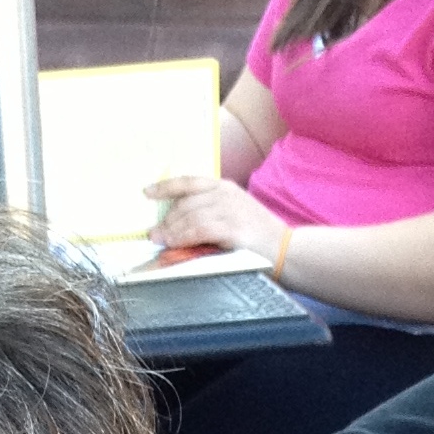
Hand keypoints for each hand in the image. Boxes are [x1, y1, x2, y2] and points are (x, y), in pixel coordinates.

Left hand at [143, 175, 290, 264]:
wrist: (286, 251)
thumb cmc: (259, 238)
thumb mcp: (236, 216)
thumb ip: (212, 214)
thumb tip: (180, 225)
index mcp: (225, 188)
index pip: (189, 182)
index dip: (165, 186)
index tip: (147, 192)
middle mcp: (226, 194)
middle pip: (186, 203)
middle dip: (166, 219)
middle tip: (153, 233)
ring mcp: (230, 210)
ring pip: (190, 216)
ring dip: (172, 230)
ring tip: (161, 240)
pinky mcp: (232, 228)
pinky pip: (200, 230)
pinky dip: (184, 236)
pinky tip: (175, 243)